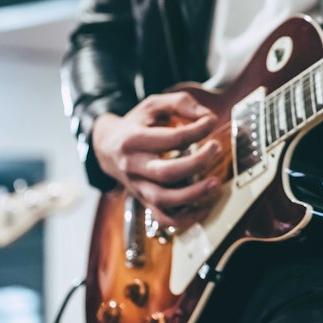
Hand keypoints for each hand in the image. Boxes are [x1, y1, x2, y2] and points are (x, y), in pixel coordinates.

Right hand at [92, 92, 222, 230]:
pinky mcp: (144, 201)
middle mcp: (133, 166)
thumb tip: (207, 117)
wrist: (106, 147)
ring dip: (193, 194)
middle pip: (166, 173)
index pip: (171, 139)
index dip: (197, 130)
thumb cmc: (135, 125)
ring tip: (215, 183)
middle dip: (197, 163)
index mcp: (133, 140)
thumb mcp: (153, 105)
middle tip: (216, 149)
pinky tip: (203, 207)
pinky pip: (163, 218)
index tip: (211, 122)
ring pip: (164, 200)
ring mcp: (138, 187)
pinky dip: (185, 219)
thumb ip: (180, 103)